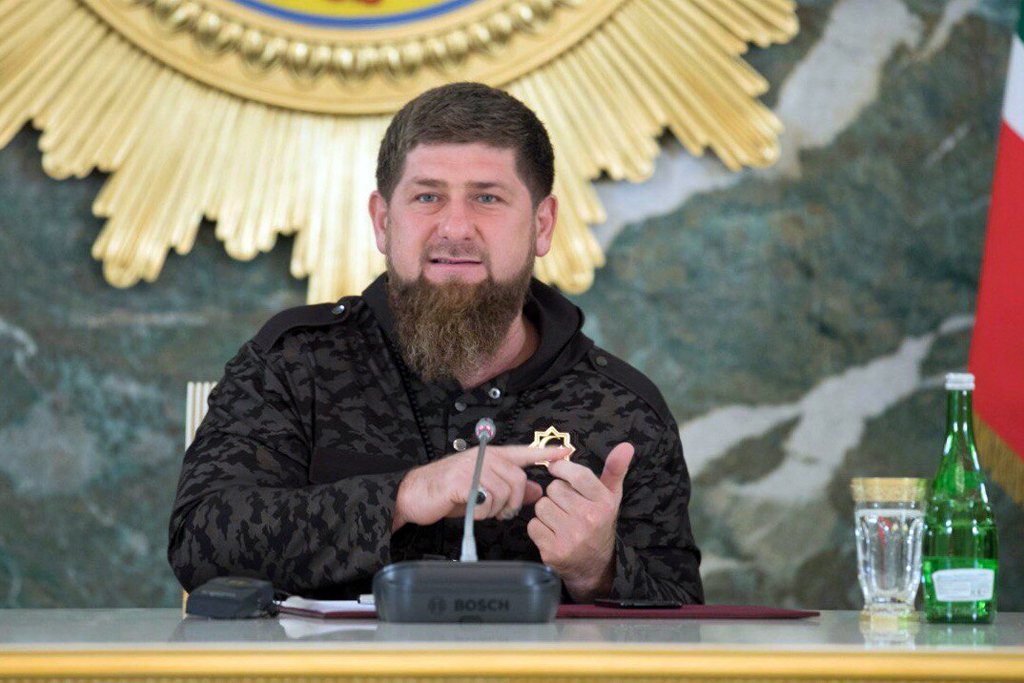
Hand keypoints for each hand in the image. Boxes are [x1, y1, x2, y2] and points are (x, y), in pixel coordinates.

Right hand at [393, 445, 570, 530]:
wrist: (414, 494)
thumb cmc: (448, 493)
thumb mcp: (483, 492)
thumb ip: (510, 490)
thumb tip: (537, 490)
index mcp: (490, 456)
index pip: (524, 452)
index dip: (547, 452)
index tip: (567, 451)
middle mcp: (484, 457)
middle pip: (518, 479)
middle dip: (513, 502)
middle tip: (500, 513)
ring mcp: (472, 466)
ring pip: (504, 491)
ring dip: (497, 509)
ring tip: (483, 510)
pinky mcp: (462, 480)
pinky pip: (487, 499)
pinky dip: (483, 512)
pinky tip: (472, 509)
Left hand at [527, 442, 634, 602]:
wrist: (594, 566)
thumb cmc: (599, 523)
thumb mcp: (611, 497)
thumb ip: (615, 469)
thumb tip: (627, 445)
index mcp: (604, 503)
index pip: (577, 474)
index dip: (562, 468)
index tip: (556, 469)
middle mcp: (589, 519)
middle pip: (554, 489)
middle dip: (556, 495)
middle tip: (566, 506)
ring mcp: (571, 537)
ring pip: (541, 506)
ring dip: (546, 511)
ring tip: (560, 520)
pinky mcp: (554, 552)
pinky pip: (533, 525)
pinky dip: (539, 528)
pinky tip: (552, 534)